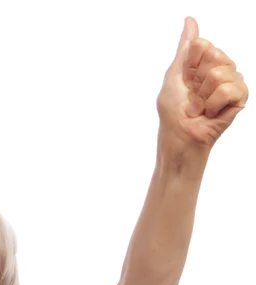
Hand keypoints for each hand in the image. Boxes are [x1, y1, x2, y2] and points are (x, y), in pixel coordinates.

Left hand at [156, 17, 247, 153]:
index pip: (203, 45)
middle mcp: (219, 70)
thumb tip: (190, 20)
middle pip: (214, 54)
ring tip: (201, 107)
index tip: (185, 81)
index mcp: (202, 64)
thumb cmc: (173, 112)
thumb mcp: (173, 76)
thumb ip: (184, 49)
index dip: (190, 64)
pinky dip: (214, 104)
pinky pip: (230, 88)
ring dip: (205, 95)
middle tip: (193, 97)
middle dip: (198, 79)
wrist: (180, 136)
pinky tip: (211, 112)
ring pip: (221, 72)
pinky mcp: (240, 98)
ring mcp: (231, 83)